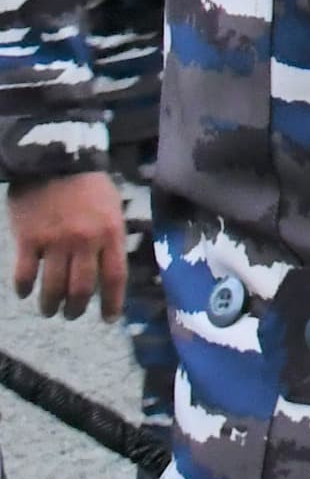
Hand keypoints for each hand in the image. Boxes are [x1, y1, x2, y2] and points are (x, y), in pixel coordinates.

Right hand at [9, 172, 126, 320]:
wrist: (55, 159)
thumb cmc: (87, 184)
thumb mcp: (111, 206)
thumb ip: (110, 237)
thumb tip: (108, 269)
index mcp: (110, 231)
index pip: (115, 277)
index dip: (112, 302)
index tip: (109, 319)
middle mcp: (85, 240)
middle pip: (82, 289)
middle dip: (76, 309)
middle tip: (71, 314)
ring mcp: (55, 241)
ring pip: (53, 288)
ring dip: (51, 305)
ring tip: (50, 308)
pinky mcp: (28, 240)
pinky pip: (25, 276)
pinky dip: (25, 289)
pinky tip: (25, 292)